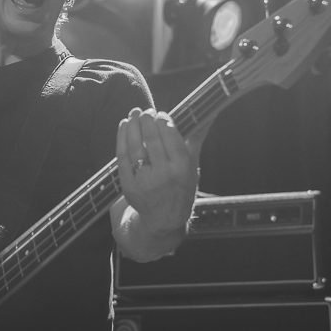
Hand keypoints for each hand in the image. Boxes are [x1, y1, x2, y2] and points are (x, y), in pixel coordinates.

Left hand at [115, 108, 203, 234]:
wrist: (164, 218)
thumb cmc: (181, 187)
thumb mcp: (193, 166)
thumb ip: (197, 139)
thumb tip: (209, 114)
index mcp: (182, 168)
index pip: (170, 136)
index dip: (163, 120)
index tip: (161, 114)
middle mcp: (163, 174)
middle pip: (151, 138)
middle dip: (147, 120)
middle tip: (145, 111)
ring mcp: (144, 180)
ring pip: (135, 145)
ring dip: (132, 125)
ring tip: (134, 114)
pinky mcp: (128, 184)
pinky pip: (122, 156)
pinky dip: (121, 137)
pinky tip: (124, 125)